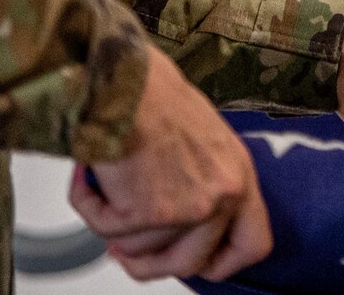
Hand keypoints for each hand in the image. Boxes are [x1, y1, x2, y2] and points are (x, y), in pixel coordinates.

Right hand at [68, 44, 270, 281]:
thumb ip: (205, 185)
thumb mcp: (206, 144)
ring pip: (140, 251)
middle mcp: (222, 196)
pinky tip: (92, 176)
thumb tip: (182, 227)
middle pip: (190, 264)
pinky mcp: (148, 213)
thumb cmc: (157, 98)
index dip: (221, 263)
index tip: (196, 264)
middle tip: (124, 247)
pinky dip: (90, 206)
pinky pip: (107, 231)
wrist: (127, 81)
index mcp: (240, 176)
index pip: (253, 245)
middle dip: (150, 263)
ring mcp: (188, 209)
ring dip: (113, 224)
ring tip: (107, 184)